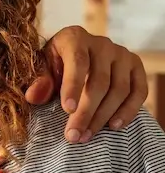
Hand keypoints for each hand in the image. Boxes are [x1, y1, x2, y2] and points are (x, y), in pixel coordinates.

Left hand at [26, 27, 146, 142]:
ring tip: (87, 135)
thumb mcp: (41, 67)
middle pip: (99, 81)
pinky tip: (114, 126)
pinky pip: (139, 91)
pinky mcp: (136, 66)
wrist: (75, 55)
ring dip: (104, 116)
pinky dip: (128, 111)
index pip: (78, 62)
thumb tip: (34, 97)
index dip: (73, 87)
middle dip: (86, 111)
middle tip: (74, 135)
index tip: (67, 110)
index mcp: (74, 37)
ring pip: (119, 89)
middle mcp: (102, 43)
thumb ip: (39, 80)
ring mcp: (122, 54)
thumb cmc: (55, 62)